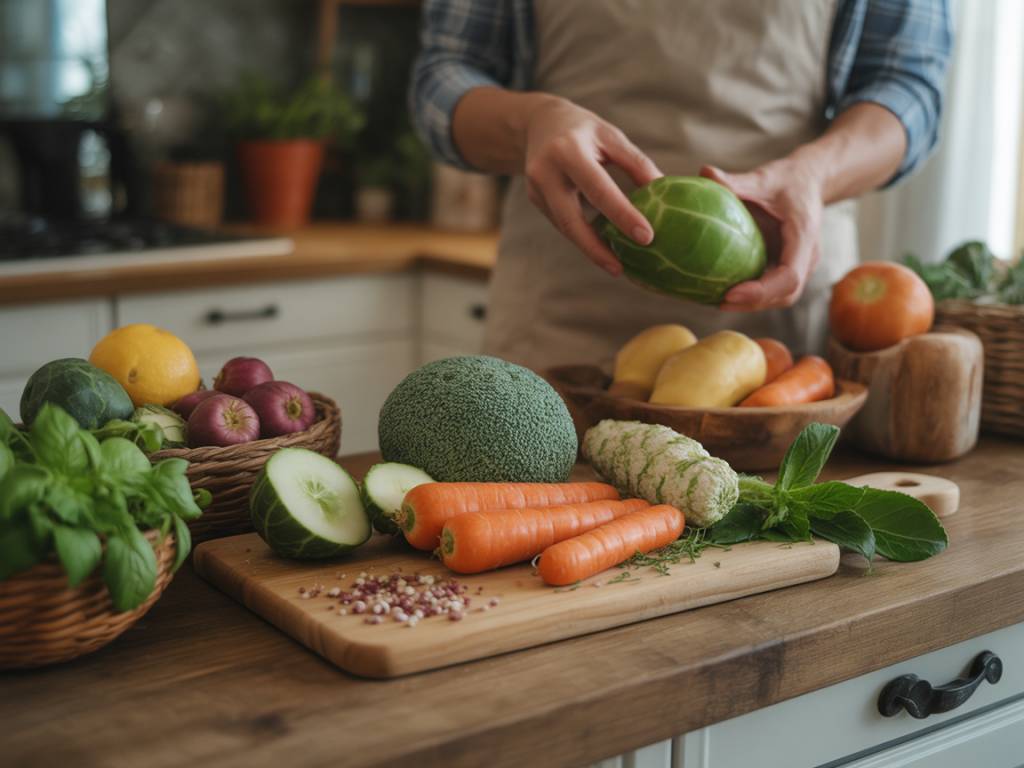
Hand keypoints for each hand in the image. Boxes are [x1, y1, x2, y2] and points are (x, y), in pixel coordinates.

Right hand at [523, 96, 661, 274]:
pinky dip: (583, 237)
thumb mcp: (611, 137)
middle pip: (571, 221)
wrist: (538, 124)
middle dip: (596, 249)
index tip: (646, 237)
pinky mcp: (535, 200)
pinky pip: (562, 223)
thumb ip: (636, 164)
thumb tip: (664, 192)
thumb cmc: (583, 129)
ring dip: (590, 248)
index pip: (599, 190)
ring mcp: (536, 189)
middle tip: (621, 270)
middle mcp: (545, 172)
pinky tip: (602, 248)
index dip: (622, 216)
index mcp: (568, 151)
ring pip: (566, 227)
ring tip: (616, 265)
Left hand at [700, 158, 825, 310]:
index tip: (731, 293)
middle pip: (785, 294)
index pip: (789, 276)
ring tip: (716, 300)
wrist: (810, 180)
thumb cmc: (787, 179)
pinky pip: (774, 289)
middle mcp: (807, 257)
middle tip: (718, 301)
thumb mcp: (763, 178)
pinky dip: (752, 295)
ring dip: (752, 304)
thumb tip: (704, 172)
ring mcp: (801, 265)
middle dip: (753, 303)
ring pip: (781, 296)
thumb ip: (736, 181)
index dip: (761, 291)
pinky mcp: (789, 266)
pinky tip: (723, 290)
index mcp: (804, 237)